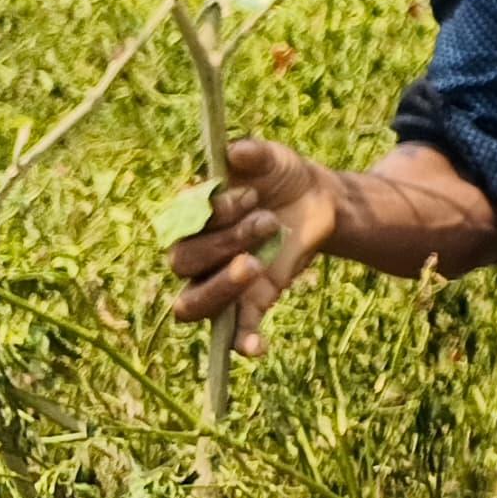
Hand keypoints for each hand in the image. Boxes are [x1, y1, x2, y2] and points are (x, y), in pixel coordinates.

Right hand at [166, 137, 341, 356]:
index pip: (180, 224)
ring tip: (256, 265)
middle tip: (268, 221)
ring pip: (192, 304)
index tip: (251, 193)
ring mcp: (220, 280)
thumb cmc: (280, 177)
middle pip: (182, 263)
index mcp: (192, 216)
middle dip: (224, 242)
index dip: (213, 212)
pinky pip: (233, 332)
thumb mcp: (273, 159)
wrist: (316, 200)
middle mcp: (197, 252)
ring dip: (221, 286)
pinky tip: (258, 348)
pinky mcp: (250, 301)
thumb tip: (236, 150)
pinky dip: (242, 342)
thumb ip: (254, 154)